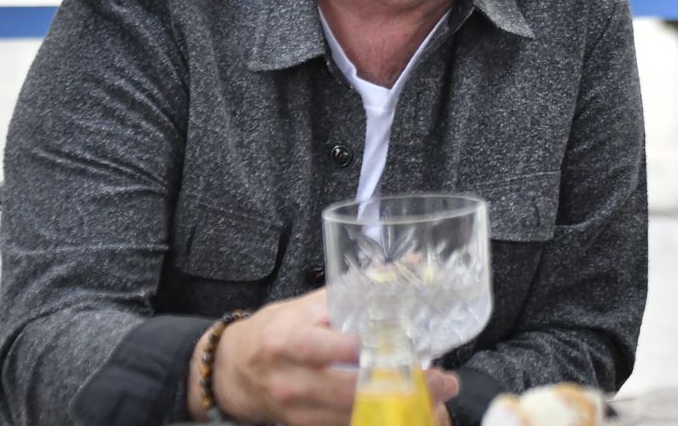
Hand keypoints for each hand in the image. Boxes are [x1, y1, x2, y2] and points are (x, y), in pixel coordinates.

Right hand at [192, 289, 459, 425]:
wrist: (235, 371)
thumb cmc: (276, 330)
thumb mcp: (308, 305)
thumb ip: (357, 290)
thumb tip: (408, 266)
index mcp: (289, 340)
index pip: (319, 348)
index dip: (353, 350)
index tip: (395, 346)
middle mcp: (292, 379)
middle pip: (346, 391)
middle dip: (396, 389)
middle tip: (441, 381)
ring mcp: (299, 409)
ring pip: (351, 416)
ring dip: (398, 410)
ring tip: (437, 400)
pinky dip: (378, 421)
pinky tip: (408, 413)